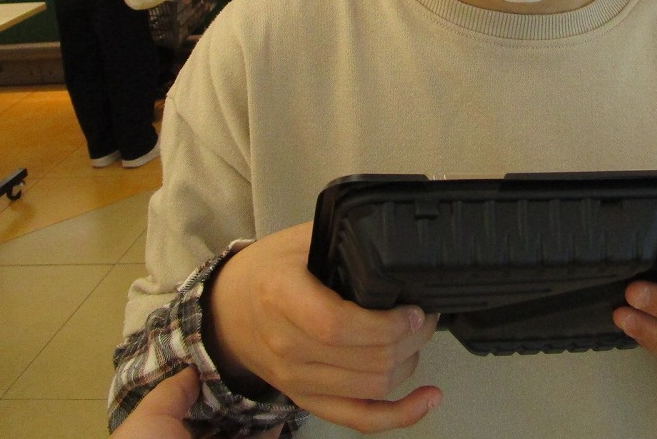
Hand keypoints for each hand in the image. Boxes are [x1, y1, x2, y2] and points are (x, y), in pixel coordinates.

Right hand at [210, 222, 441, 433]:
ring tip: (420, 336)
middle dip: (411, 339)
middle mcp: (285, 346)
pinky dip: (398, 415)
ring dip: (409, 363)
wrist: (228, 309)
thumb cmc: (269, 269)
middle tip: (426, 314)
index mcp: (281, 296)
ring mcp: (295, 380)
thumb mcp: (300, 239)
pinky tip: (428, 398)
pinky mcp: (307, 400)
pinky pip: (357, 419)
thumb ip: (343, 238)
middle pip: (363, 361)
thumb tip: (396, 240)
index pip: (336, 326)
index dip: (384, 325)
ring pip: (370, 388)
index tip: (413, 310)